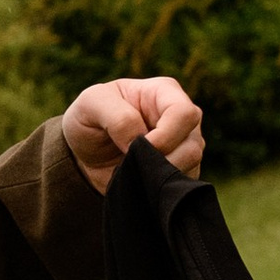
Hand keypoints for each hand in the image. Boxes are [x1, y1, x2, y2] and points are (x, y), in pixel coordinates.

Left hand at [62, 74, 202, 191]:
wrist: (86, 150)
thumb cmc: (90, 117)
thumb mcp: (91, 104)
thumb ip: (117, 117)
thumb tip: (139, 141)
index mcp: (164, 92)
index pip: (184, 113)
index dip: (164, 136)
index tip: (134, 149)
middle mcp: (181, 117)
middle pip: (193, 143)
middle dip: (161, 159)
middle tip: (131, 163)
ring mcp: (186, 143)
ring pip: (191, 165)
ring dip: (158, 175)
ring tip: (132, 169)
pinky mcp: (183, 168)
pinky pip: (184, 183)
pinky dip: (160, 187)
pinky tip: (140, 180)